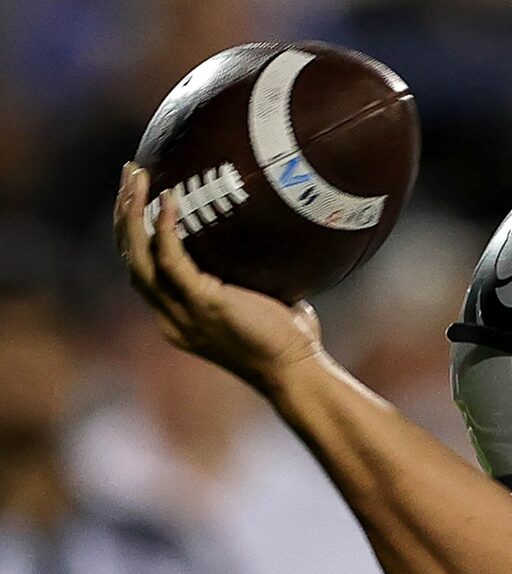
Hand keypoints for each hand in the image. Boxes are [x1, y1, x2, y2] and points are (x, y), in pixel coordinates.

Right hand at [114, 163, 323, 392]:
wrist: (296, 372)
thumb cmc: (287, 338)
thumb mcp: (254, 302)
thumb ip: (242, 274)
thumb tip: (256, 232)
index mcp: (177, 318)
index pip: (141, 270)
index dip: (132, 232)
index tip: (137, 193)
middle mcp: (171, 319)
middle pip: (131, 259)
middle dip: (123, 213)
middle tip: (131, 172)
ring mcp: (183, 314)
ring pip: (139, 257)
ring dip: (131, 213)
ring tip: (137, 175)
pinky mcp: (203, 305)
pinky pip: (170, 259)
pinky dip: (165, 227)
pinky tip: (168, 198)